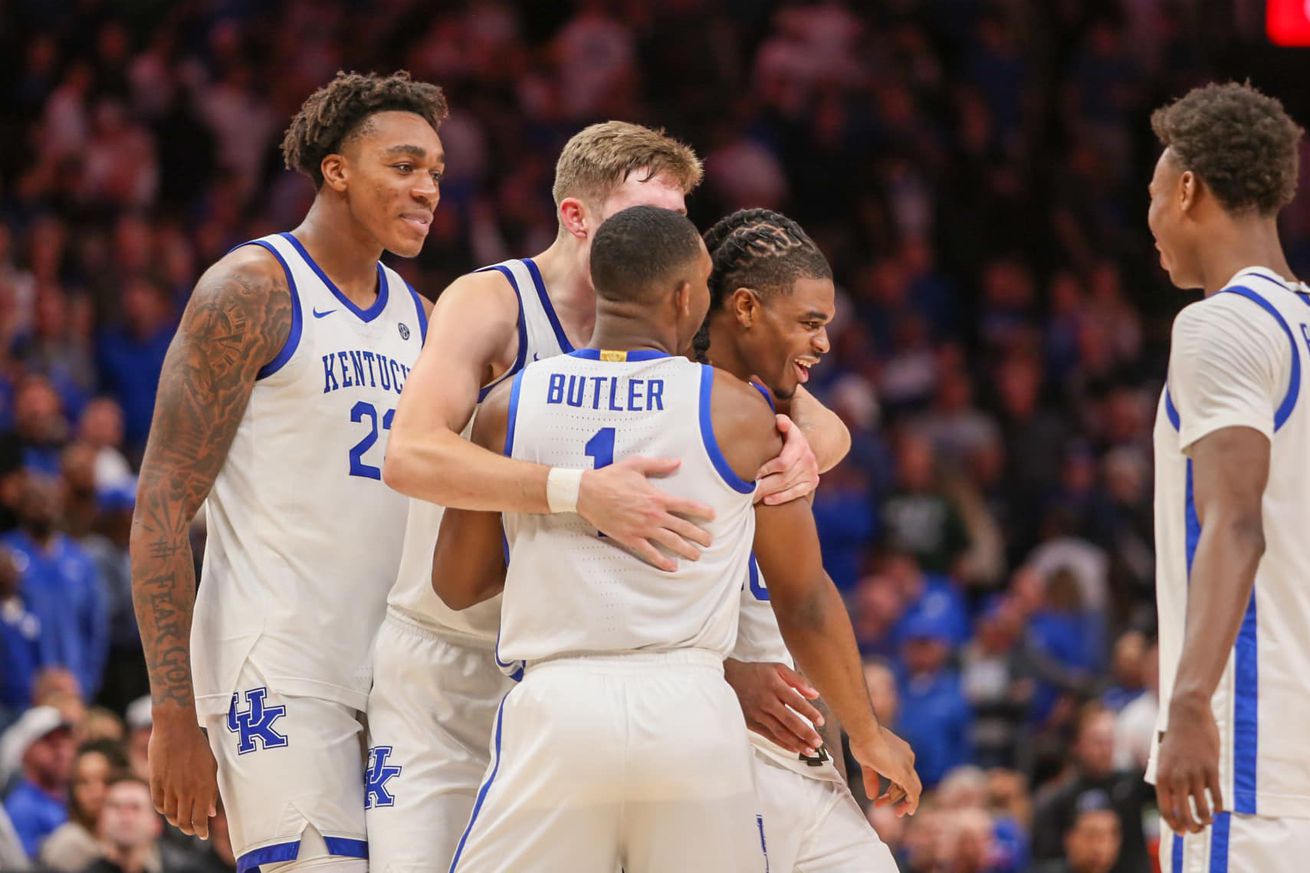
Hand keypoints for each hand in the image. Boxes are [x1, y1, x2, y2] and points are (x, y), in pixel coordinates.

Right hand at [149, 706, 217, 839]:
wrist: (176, 728)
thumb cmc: (198, 744)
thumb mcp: (211, 766)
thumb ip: (211, 790)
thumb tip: (211, 811)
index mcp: (202, 787)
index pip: (200, 819)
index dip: (201, 830)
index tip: (203, 835)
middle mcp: (185, 791)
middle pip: (184, 821)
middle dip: (189, 829)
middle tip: (192, 830)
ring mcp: (169, 787)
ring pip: (170, 815)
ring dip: (176, 821)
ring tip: (180, 821)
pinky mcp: (155, 782)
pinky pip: (158, 804)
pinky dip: (163, 810)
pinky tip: (167, 809)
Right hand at [578, 456, 714, 571]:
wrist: (588, 492)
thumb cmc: (611, 477)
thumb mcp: (637, 464)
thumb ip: (659, 465)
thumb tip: (678, 462)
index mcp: (657, 497)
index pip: (686, 505)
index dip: (702, 511)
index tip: (712, 516)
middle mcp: (654, 515)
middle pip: (683, 527)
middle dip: (699, 535)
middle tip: (709, 541)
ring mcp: (643, 528)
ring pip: (670, 542)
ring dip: (686, 549)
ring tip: (697, 555)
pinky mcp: (631, 538)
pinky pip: (649, 552)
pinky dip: (662, 561)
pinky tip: (672, 567)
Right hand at [723, 659, 824, 754]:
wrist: (728, 678)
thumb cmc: (756, 673)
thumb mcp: (777, 668)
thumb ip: (797, 680)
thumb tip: (814, 694)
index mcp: (774, 685)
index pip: (796, 702)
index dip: (810, 713)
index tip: (821, 722)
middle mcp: (766, 701)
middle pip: (789, 720)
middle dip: (805, 733)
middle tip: (818, 742)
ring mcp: (758, 714)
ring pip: (780, 732)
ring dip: (796, 742)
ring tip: (809, 750)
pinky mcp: (751, 723)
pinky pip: (769, 736)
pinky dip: (782, 744)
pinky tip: (793, 749)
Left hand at [755, 415, 818, 505]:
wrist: (806, 446)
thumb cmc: (786, 436)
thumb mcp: (785, 425)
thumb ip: (782, 422)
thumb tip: (780, 423)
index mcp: (800, 444)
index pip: (783, 463)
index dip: (767, 469)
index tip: (752, 473)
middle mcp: (808, 459)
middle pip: (784, 477)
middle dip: (765, 484)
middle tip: (748, 490)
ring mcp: (811, 472)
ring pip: (788, 486)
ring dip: (769, 492)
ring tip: (752, 496)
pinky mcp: (812, 483)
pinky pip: (796, 493)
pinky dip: (781, 498)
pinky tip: (767, 499)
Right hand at [850, 725, 920, 816]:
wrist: (865, 732)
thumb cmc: (863, 740)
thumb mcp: (867, 764)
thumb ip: (872, 780)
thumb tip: (872, 795)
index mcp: (901, 752)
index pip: (901, 774)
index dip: (892, 788)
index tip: (879, 796)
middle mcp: (908, 758)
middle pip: (907, 782)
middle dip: (896, 796)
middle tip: (881, 804)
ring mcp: (907, 765)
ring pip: (913, 788)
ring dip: (905, 802)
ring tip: (897, 813)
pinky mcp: (904, 773)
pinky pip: (913, 792)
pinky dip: (912, 802)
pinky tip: (909, 811)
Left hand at [1156, 695, 1223, 833]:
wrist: (1187, 715)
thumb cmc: (1175, 738)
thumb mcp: (1163, 759)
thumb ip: (1168, 779)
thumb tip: (1177, 801)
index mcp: (1162, 776)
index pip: (1165, 810)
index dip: (1173, 824)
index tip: (1181, 832)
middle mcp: (1177, 778)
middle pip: (1183, 814)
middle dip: (1191, 827)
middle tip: (1196, 830)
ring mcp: (1195, 774)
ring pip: (1202, 808)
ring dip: (1206, 820)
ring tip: (1208, 822)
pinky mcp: (1211, 769)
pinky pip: (1216, 796)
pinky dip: (1218, 807)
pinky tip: (1218, 810)